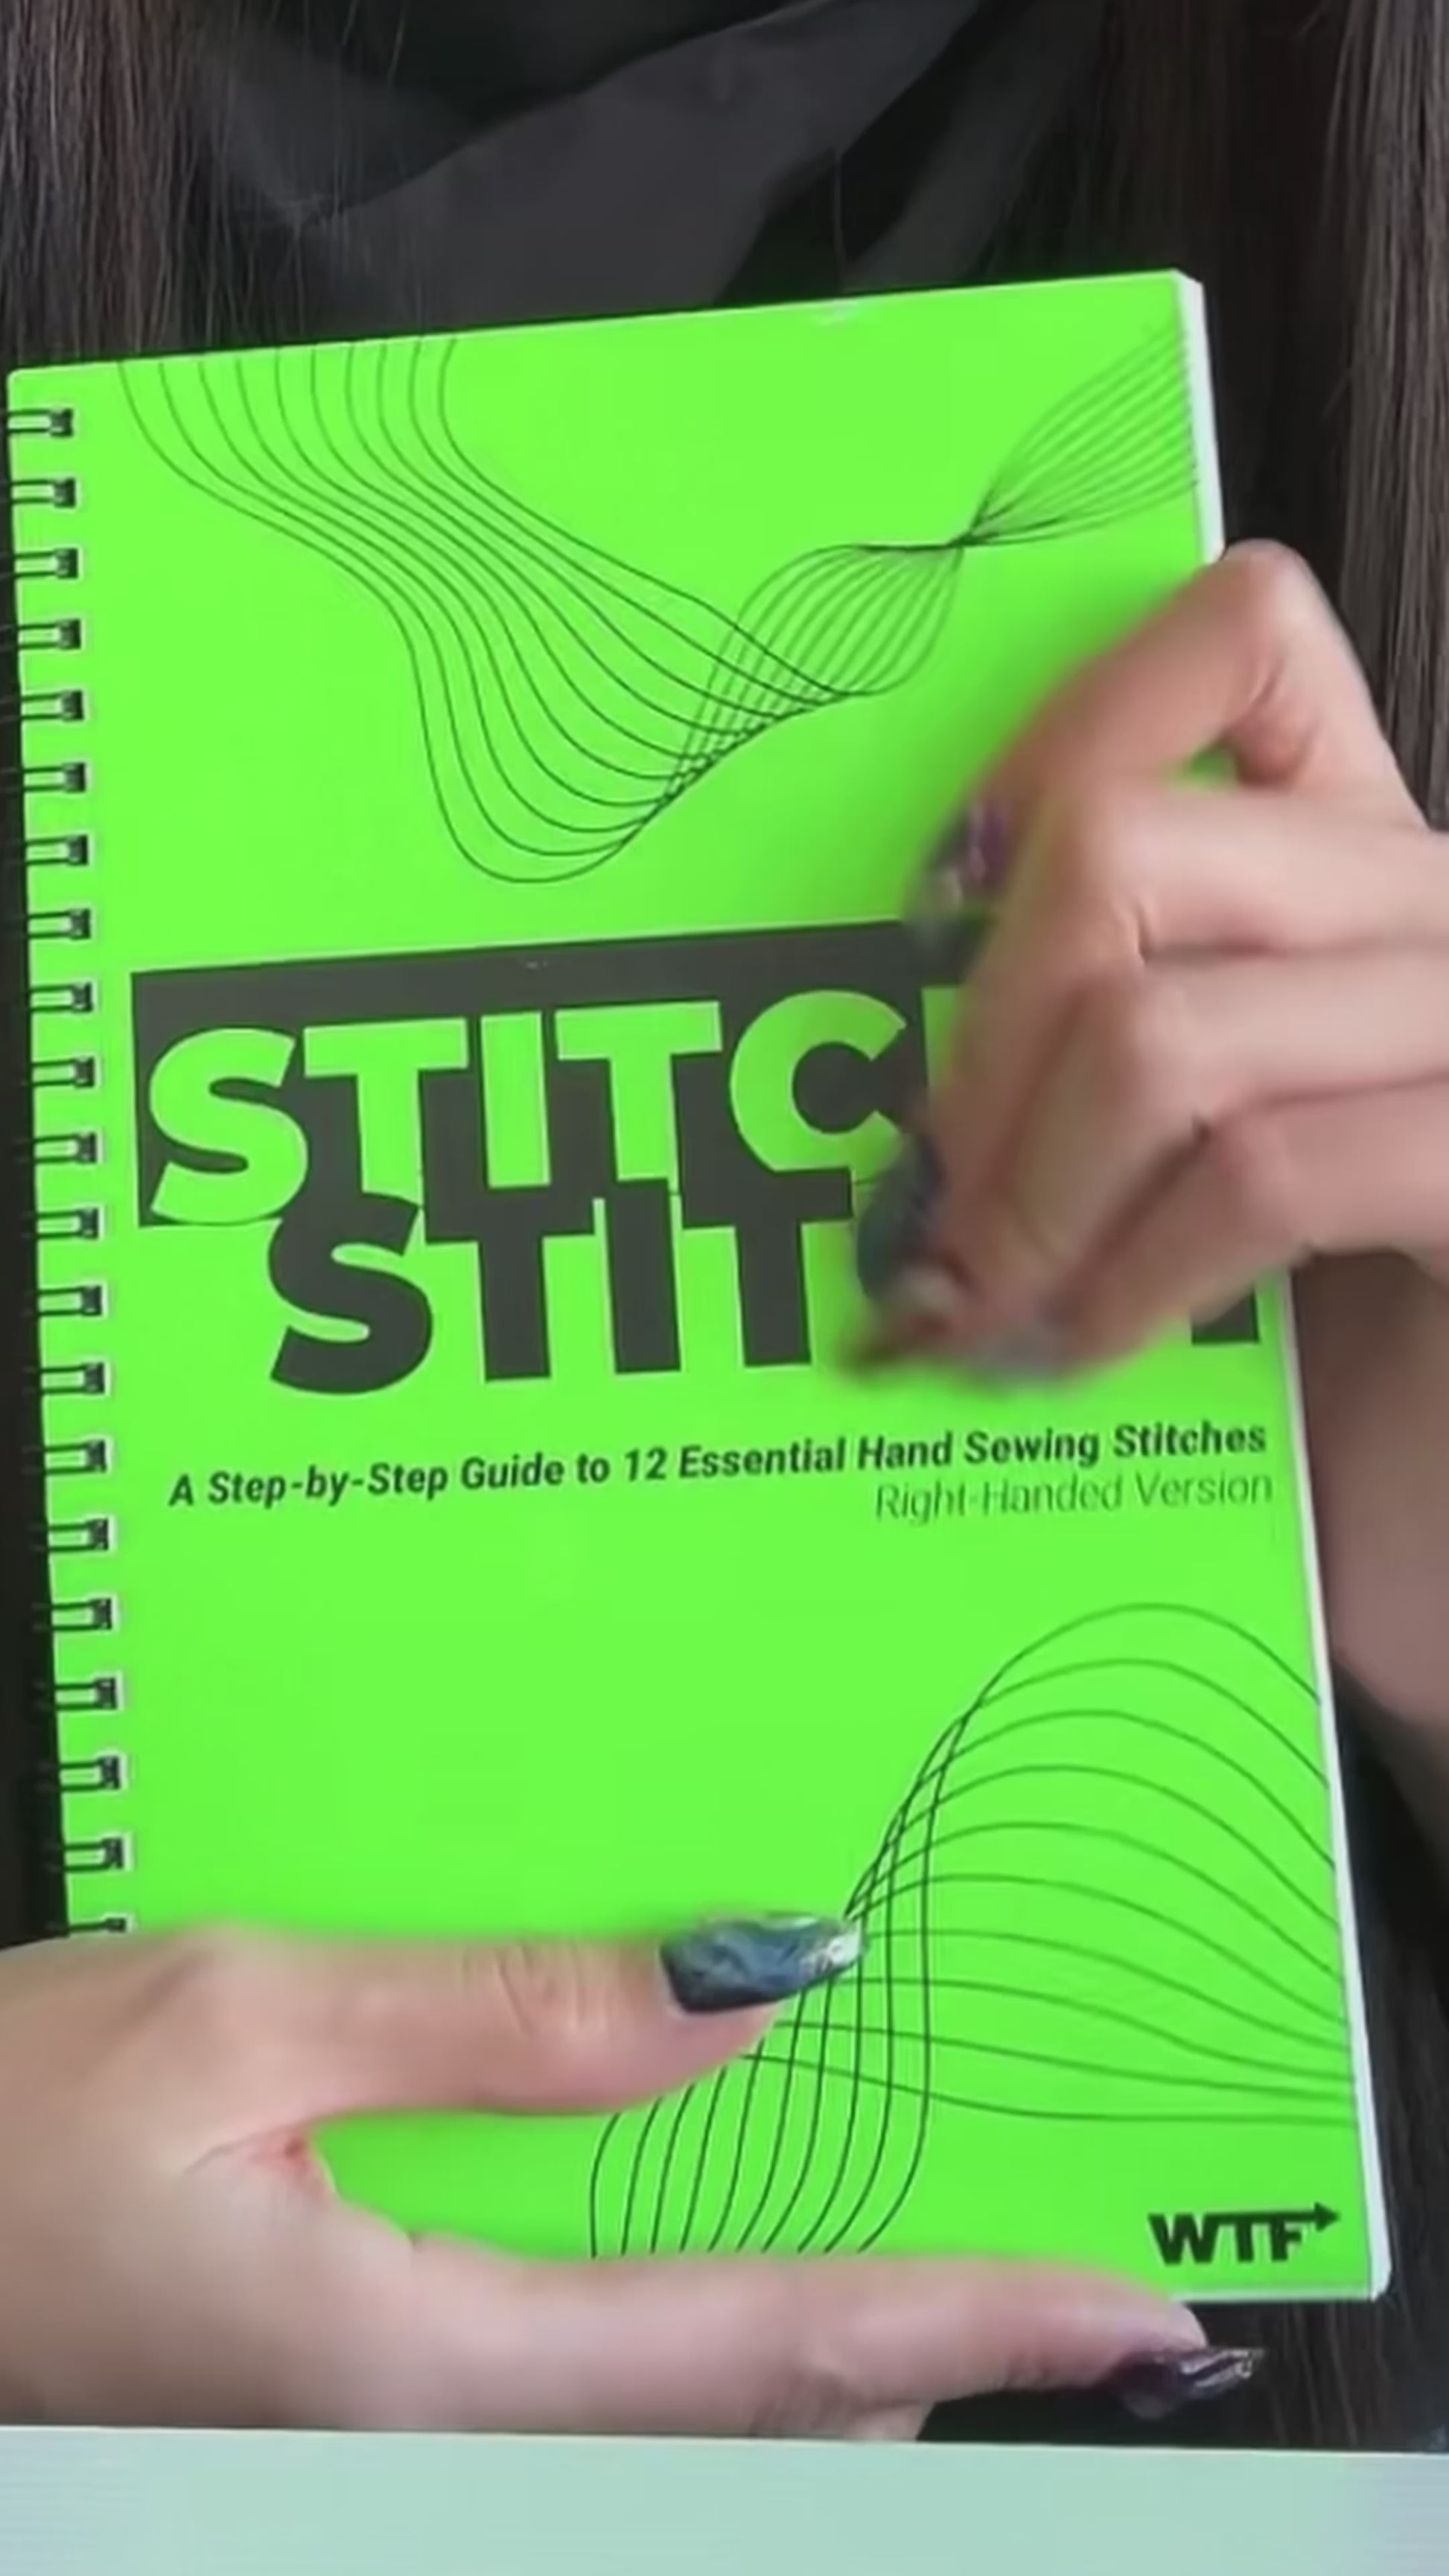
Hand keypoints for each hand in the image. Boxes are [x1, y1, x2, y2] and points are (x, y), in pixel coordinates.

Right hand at [0, 1923, 1210, 2433]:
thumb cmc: (3, 2124)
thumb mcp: (245, 2017)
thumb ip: (506, 2017)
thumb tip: (748, 1987)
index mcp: (416, 2363)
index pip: (762, 2355)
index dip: (966, 2325)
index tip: (1125, 2313)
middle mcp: (431, 2443)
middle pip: (746, 2426)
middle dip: (917, 2352)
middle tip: (1053, 2271)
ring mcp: (393, 2445)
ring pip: (674, 2428)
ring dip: (813, 2345)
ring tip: (929, 2242)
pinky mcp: (360, 2408)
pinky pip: (584, 2394)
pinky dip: (695, 2327)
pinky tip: (709, 2228)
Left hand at [861, 543, 1448, 1732]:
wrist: (1442, 1540)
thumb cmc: (1331, 1362)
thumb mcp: (1196, 1159)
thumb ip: (1104, 1050)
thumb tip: (884, 1063)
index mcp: (1370, 866)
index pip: (1244, 635)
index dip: (1056, 735)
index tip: (938, 913)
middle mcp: (1439, 910)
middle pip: (1129, 845)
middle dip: (976, 1045)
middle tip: (921, 1204)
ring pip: (1164, 1028)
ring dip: (1023, 1200)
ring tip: (977, 1311)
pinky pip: (1257, 1176)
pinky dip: (1127, 1281)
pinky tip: (1087, 1356)